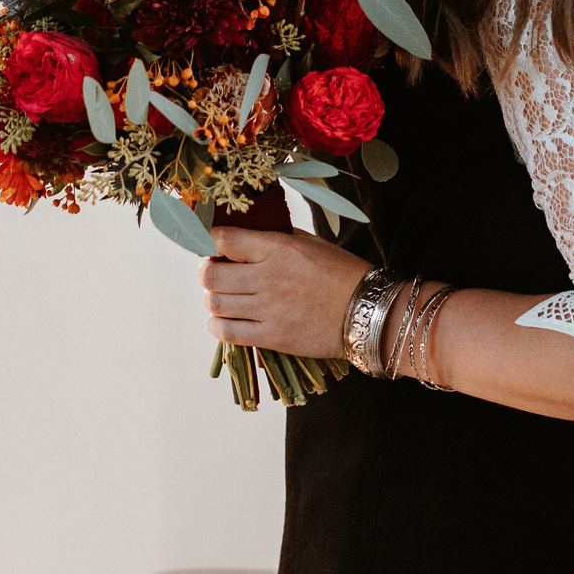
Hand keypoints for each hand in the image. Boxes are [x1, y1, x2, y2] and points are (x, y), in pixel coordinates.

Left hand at [198, 227, 377, 356]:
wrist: (366, 311)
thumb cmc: (340, 273)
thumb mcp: (310, 243)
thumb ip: (274, 238)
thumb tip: (241, 236)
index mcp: (279, 249)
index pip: (224, 240)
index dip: (210, 241)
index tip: (212, 245)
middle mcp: (270, 277)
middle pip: (211, 274)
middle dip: (207, 272)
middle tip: (215, 273)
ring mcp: (269, 309)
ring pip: (214, 303)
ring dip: (212, 299)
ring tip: (223, 297)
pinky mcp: (273, 337)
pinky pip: (227, 333)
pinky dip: (217, 326)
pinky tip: (226, 320)